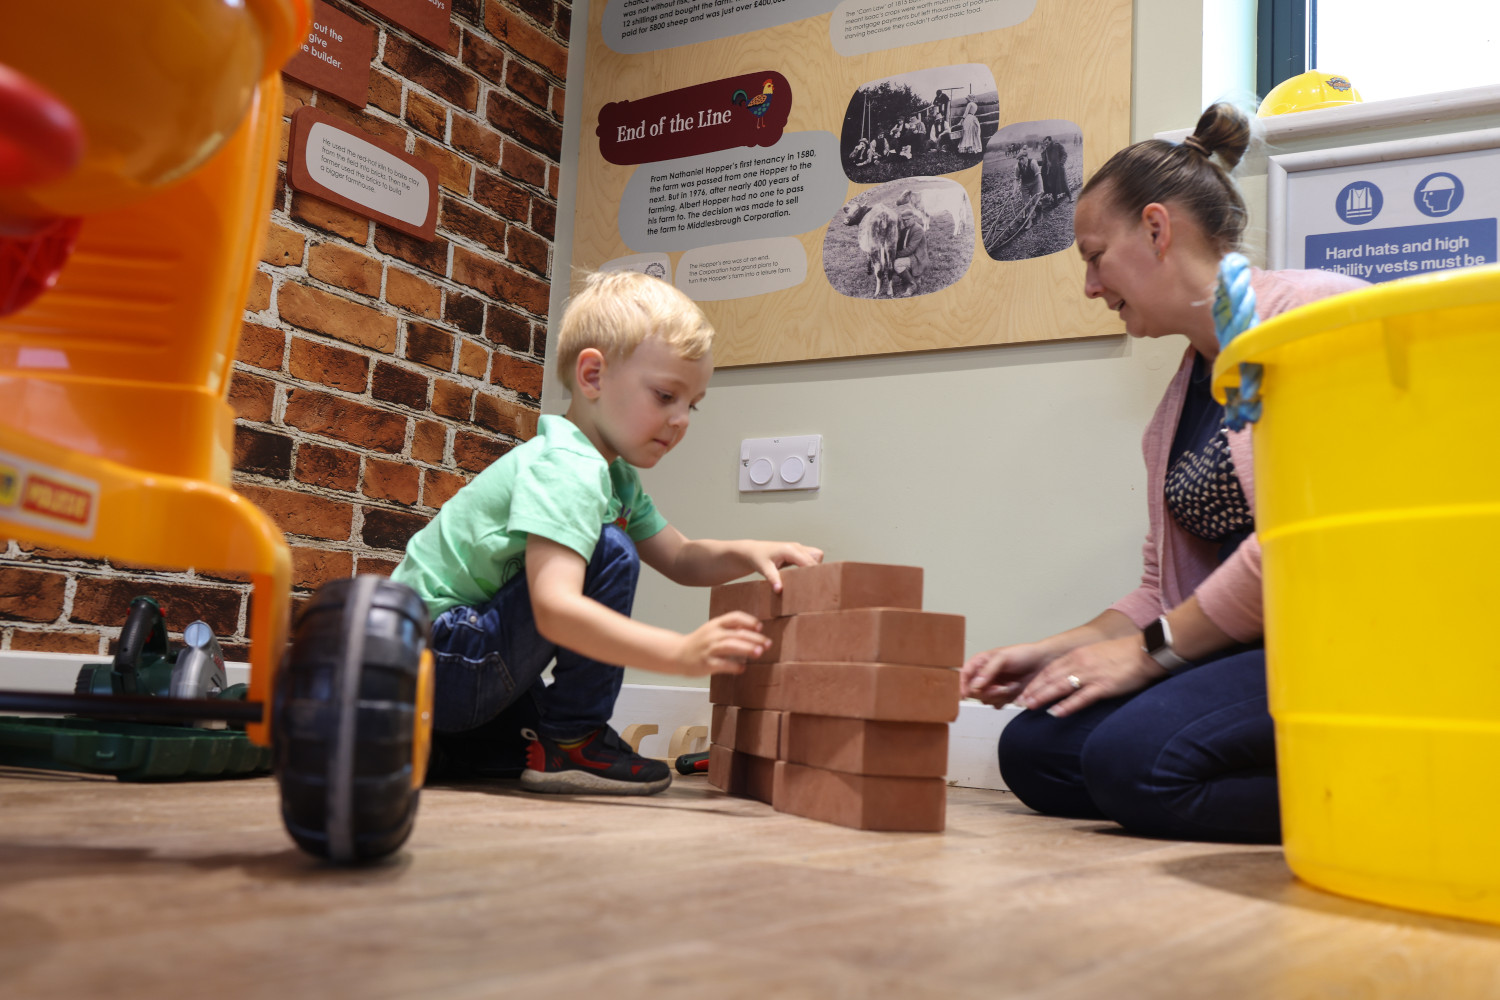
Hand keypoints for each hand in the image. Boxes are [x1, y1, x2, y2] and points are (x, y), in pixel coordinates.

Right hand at [671, 612, 768, 675]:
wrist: (677, 654)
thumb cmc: (699, 643)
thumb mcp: (712, 630)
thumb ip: (729, 629)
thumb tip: (753, 630)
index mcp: (715, 624)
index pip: (734, 617)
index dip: (749, 621)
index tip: (760, 627)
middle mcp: (712, 634)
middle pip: (736, 633)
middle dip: (754, 638)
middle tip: (767, 643)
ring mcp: (708, 649)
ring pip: (730, 646)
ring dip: (747, 649)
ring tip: (759, 653)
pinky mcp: (706, 663)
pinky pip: (722, 664)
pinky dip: (734, 666)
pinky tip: (742, 668)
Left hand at [743, 541, 823, 591]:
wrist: (753, 551)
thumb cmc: (758, 558)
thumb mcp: (764, 569)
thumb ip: (772, 579)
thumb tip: (779, 590)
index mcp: (789, 550)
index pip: (808, 562)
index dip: (812, 573)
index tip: (813, 586)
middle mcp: (796, 547)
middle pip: (815, 558)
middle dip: (815, 572)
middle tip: (811, 586)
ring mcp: (798, 548)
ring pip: (816, 555)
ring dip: (814, 567)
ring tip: (808, 580)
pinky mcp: (798, 551)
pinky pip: (811, 557)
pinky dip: (811, 565)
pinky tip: (804, 576)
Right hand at [960, 641, 1052, 705]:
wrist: (1043, 663)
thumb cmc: (1023, 654)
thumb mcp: (1003, 657)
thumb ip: (988, 670)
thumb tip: (975, 684)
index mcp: (979, 663)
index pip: (963, 675)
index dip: (961, 685)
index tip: (965, 693)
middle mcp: (984, 676)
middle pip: (973, 692)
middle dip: (988, 691)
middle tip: (1001, 686)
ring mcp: (993, 687)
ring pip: (985, 700)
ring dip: (999, 695)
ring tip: (1011, 685)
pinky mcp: (1002, 696)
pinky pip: (996, 705)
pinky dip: (1005, 700)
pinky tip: (1014, 690)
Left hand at [1012, 634, 1167, 717]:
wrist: (1146, 651)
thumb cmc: (1124, 654)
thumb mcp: (1096, 654)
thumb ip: (1082, 664)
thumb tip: (1071, 676)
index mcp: (1078, 655)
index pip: (1049, 669)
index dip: (1035, 681)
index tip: (1024, 690)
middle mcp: (1080, 663)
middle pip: (1050, 677)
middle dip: (1033, 690)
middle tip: (1019, 701)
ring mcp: (1091, 675)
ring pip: (1060, 686)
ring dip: (1043, 696)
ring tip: (1029, 706)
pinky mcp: (1103, 686)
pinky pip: (1081, 697)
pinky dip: (1067, 705)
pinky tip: (1056, 713)